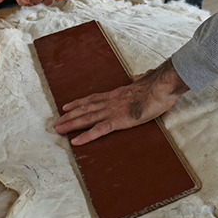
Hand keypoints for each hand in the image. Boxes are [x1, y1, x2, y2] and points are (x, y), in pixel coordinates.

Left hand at [53, 59, 189, 145]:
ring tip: (58, 129)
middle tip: (56, 122)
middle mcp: (111, 101)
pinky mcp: (119, 120)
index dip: (78, 103)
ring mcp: (114, 111)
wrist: (162, 87)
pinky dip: (86, 136)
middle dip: (69, 116)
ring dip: (71, 124)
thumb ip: (140, 80)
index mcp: (118, 94)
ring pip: (87, 118)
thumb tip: (139, 76)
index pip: (93, 98)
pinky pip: (99, 130)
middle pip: (85, 108)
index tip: (66, 106)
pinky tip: (76, 142)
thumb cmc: (157, 86)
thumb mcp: (145, 81)